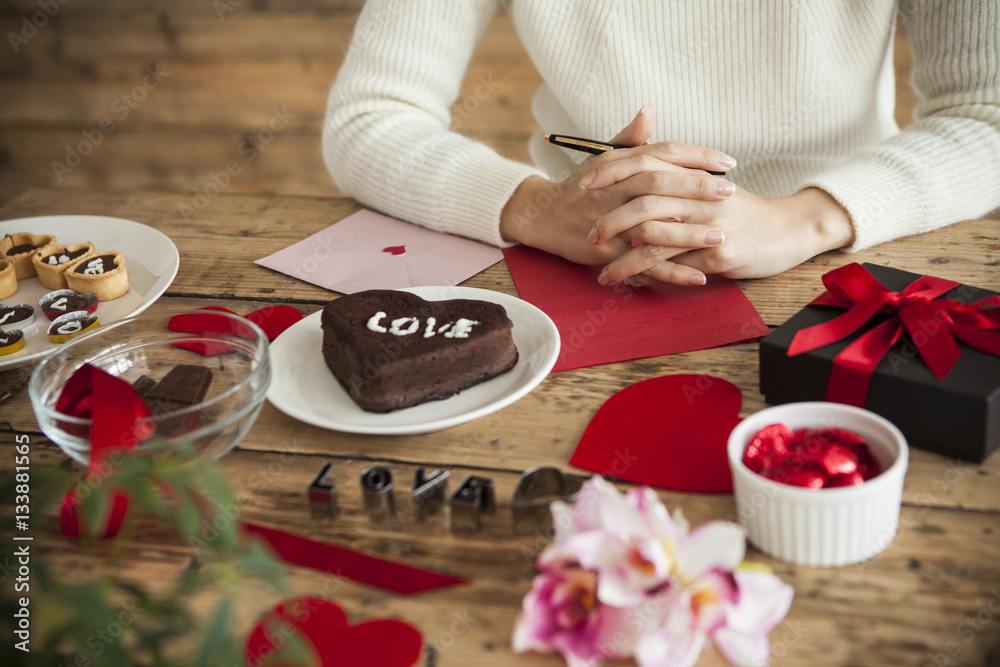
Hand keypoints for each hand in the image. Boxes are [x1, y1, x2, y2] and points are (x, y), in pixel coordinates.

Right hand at [499, 105, 735, 272]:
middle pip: (660, 184)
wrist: (544, 218)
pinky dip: (671, 271)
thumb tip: (649, 110)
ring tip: (722, 235)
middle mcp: (614, 190)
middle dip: (697, 188)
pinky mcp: (607, 251)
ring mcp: (610, 222)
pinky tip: (698, 275)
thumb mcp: (602, 158)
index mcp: (620, 165)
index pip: (662, 153)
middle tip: (730, 193)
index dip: (696, 156)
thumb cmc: (581, 187)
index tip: (727, 161)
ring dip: (689, 233)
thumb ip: (630, 139)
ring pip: (652, 225)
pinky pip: (643, 262)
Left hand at [588, 182, 855, 285]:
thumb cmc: (745, 211)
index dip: (613, 170)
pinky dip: (649, 273)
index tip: (585, 180)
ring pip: (655, 235)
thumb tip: (642, 174)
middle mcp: (701, 195)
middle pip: (645, 199)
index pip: (646, 162)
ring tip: (601, 266)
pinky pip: (675, 264)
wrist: (790, 229)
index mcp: (696, 173)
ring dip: (623, 253)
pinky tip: (631, 281)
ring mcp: (709, 224)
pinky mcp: (717, 252)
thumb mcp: (712, 187)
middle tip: (589, 230)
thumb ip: (678, 178)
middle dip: (612, 216)